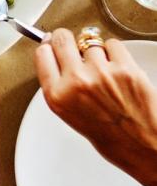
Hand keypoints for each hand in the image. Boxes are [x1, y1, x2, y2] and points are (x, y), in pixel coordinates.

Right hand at [35, 28, 156, 185]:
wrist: (143, 146)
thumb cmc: (109, 135)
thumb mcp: (68, 113)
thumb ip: (58, 84)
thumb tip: (54, 55)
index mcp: (58, 95)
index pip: (43, 53)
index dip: (49, 46)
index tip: (52, 43)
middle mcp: (76, 82)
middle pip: (62, 39)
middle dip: (66, 39)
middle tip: (73, 45)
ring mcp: (101, 73)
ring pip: (90, 42)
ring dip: (96, 52)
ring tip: (104, 71)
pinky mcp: (125, 68)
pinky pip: (113, 44)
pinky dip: (115, 53)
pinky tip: (117, 69)